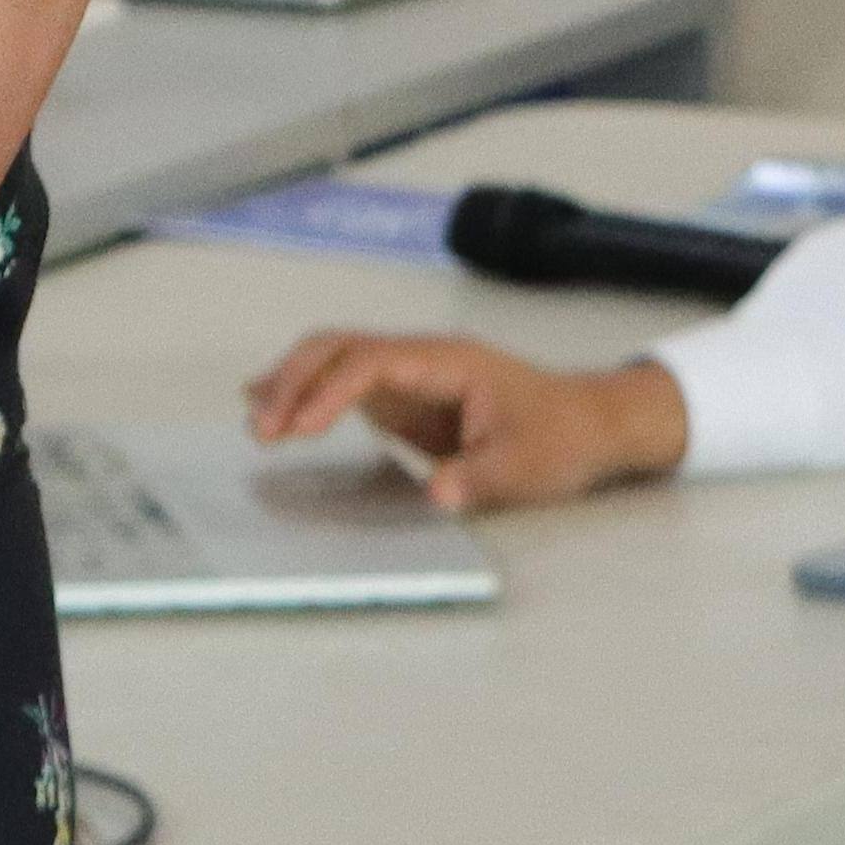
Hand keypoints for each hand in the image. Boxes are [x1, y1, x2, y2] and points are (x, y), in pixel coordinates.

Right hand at [243, 329, 686, 509]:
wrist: (587, 422)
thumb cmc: (560, 436)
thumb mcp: (526, 465)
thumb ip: (479, 477)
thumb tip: (436, 496)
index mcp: (447, 362)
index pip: (372, 362)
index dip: (329, 392)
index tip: (300, 429)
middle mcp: (420, 357)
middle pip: (339, 347)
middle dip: (294, 381)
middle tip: (263, 432)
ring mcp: (409, 373)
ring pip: (334, 358)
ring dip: (292, 383)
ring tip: (257, 423)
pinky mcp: (404, 395)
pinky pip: (343, 381)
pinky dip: (304, 390)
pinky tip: (273, 406)